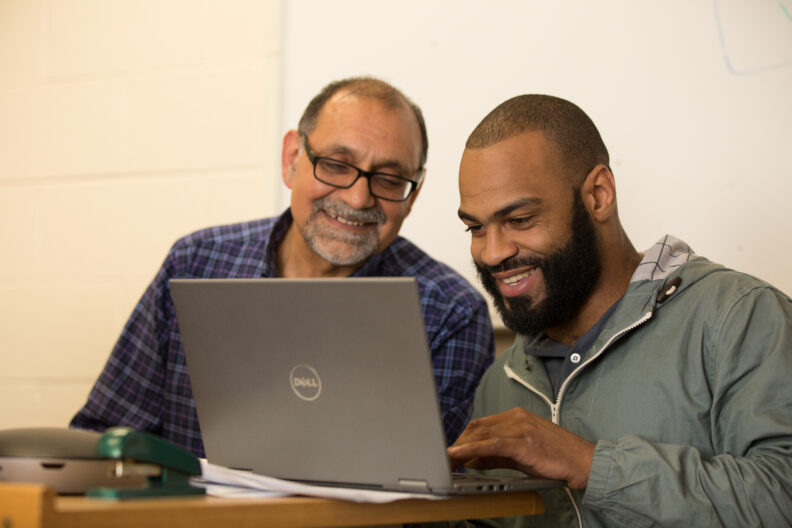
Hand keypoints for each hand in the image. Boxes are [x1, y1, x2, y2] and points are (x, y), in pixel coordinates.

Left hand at [448, 407, 594, 489]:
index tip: (451, 450)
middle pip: (477, 428)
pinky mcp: (523, 441)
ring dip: (460, 448)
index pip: (481, 425)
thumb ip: (496, 455)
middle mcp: (516, 418)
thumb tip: (471, 459)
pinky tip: (459, 455)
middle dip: (459, 443)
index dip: (463, 438)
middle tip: (444, 458)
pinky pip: (491, 444)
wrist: (583, 461)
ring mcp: (520, 428)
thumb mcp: (521, 455)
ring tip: (445, 459)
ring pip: (481, 435)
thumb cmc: (555, 459)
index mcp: (516, 416)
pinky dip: (471, 449)